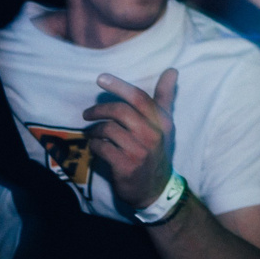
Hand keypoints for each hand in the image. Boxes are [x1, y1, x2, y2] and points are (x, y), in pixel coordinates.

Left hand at [83, 69, 176, 211]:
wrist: (155, 188)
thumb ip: (165, 97)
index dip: (119, 86)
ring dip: (94, 130)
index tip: (100, 78)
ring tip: (91, 133)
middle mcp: (153, 134)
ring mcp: (139, 151)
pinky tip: (95, 147)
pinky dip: (94, 145)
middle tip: (87, 114)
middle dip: (99, 109)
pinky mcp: (125, 166)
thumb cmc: (156, 151)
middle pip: (120, 111)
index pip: (139, 98)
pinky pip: (102, 148)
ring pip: (108, 130)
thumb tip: (172, 70)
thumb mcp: (165, 125)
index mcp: (162, 121)